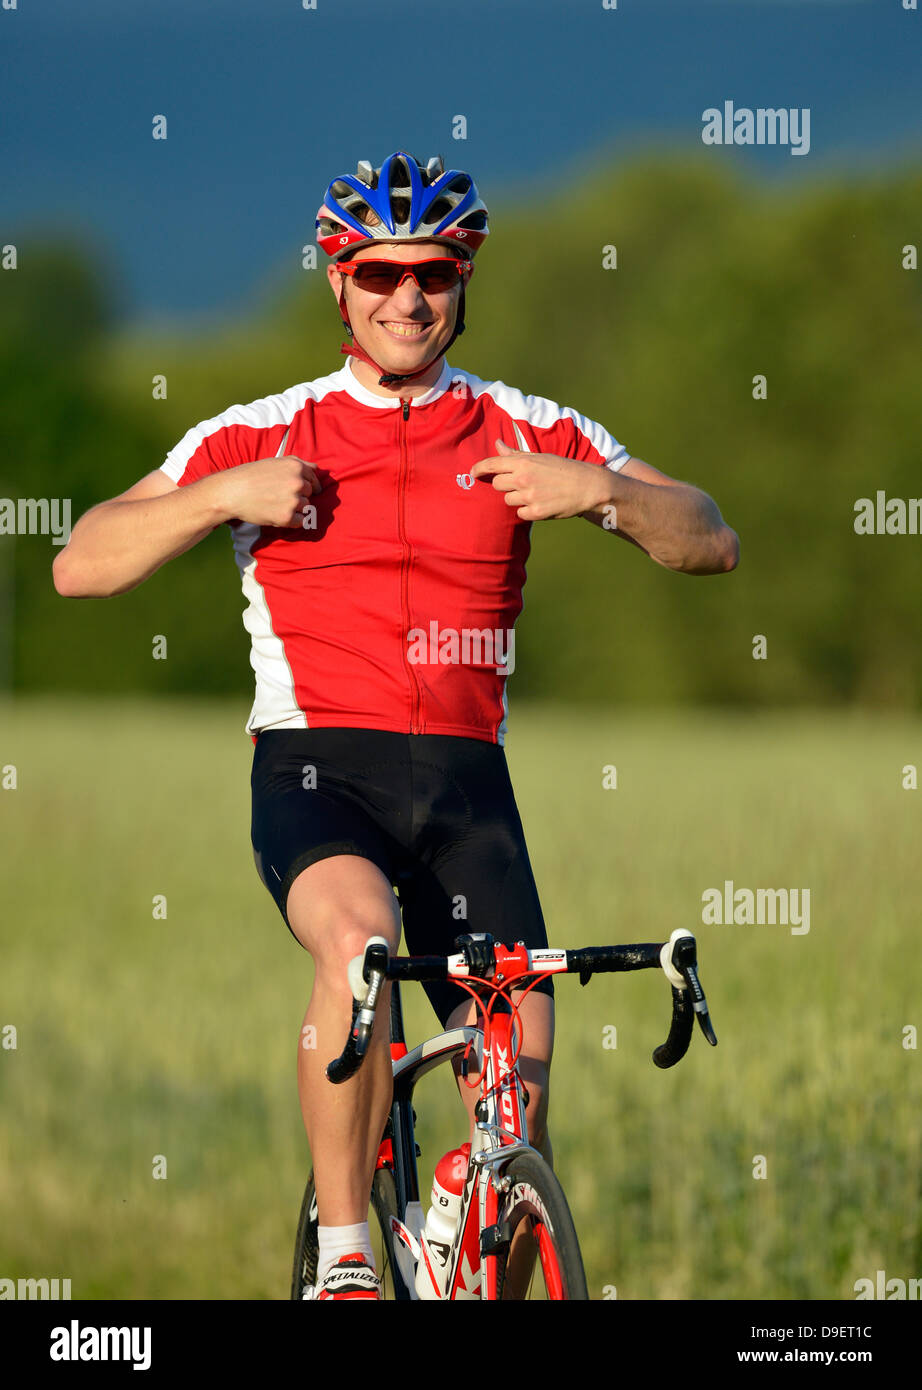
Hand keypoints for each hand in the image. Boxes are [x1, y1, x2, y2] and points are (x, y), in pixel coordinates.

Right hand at [210, 455, 321, 527]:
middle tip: (280, 497)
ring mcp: (293, 500)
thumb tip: (317, 468)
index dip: (309, 484)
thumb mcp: (275, 462)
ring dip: (295, 508)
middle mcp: (297, 482)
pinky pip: (301, 522)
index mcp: (296, 466)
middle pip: (310, 493)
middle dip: (299, 496)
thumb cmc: (251, 476)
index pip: (314, 478)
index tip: (302, 490)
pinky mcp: (287, 517)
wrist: (231, 492)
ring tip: (276, 504)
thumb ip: (297, 463)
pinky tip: (278, 514)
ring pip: (306, 507)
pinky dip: (292, 521)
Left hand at [469, 440, 610, 521]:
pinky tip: (541, 504)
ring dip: (517, 498)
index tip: (472, 472)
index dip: (479, 468)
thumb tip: (498, 445)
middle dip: (504, 485)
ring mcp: (529, 496)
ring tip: (536, 493)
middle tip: (520, 483)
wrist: (588, 486)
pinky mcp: (536, 512)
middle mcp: (523, 478)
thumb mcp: (541, 457)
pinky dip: (527, 511)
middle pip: (497, 485)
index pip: (493, 464)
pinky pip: (520, 514)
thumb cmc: (563, 469)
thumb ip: (516, 454)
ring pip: (508, 500)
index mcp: (524, 462)